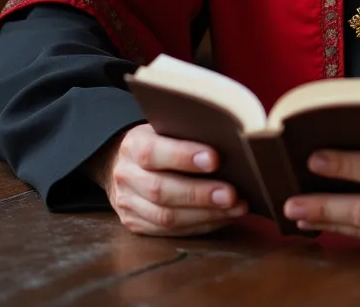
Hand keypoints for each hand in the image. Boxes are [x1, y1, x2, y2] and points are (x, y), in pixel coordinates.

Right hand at [85, 123, 248, 235]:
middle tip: (231, 194)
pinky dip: (201, 225)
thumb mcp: (166, 128)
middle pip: (160, 190)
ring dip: (205, 215)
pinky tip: (224, 217)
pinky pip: (170, 232)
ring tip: (236, 207)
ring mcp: (128, 204)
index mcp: (132, 145)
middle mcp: (126, 175)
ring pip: (166, 217)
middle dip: (199, 194)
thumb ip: (187, 134)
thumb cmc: (160, 141)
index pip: (153, 152)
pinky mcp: (136, 224)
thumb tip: (230, 143)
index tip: (215, 159)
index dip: (183, 156)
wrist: (124, 162)